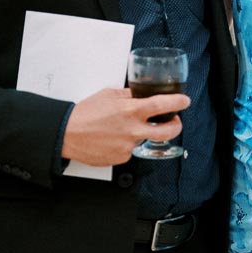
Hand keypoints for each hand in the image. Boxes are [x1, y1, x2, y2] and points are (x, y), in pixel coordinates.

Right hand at [62, 87, 189, 165]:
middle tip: (175, 121)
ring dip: (142, 133)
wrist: (67, 134)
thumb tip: (141, 94)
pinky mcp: (121, 158)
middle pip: (167, 131)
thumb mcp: (108, 95)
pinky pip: (131, 150)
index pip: (162, 105)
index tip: (184, 100)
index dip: (178, 102)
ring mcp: (128, 146)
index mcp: (130, 111)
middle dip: (176, 126)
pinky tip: (114, 138)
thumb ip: (128, 95)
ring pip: (145, 139)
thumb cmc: (84, 114)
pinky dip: (126, 143)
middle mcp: (132, 130)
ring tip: (125, 127)